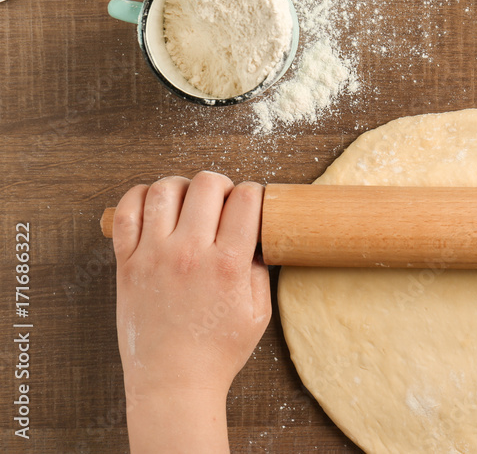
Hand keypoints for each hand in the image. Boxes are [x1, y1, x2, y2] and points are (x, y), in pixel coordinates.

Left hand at [113, 172, 270, 453]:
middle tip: (222, 200)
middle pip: (206, 184)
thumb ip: (260, 270)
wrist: (173, 382)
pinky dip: (139, 197)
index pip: (245, 199)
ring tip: (188, 201)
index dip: (253, 194)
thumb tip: (255, 237)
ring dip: (182, 186)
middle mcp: (189, 253)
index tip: (250, 204)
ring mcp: (154, 256)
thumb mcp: (259, 313)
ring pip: (165, 190)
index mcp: (227, 264)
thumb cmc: (218, 352)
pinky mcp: (127, 264)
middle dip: (221, 184)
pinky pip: (126, 213)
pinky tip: (154, 205)